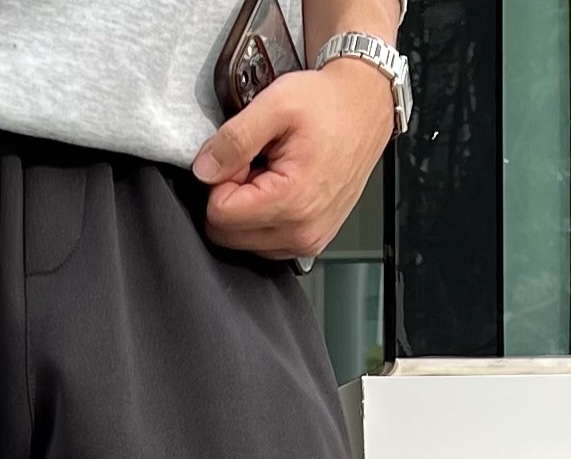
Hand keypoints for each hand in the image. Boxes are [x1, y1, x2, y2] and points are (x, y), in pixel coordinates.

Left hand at [191, 58, 394, 258]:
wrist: (366, 107)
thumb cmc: (330, 104)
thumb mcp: (276, 104)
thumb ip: (234, 139)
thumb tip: (204, 169)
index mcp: (292, 201)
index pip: (219, 215)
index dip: (221, 180)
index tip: (243, 158)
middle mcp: (302, 232)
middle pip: (227, 234)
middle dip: (232, 197)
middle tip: (256, 163)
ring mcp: (307, 242)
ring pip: (242, 241)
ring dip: (247, 207)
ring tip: (272, 172)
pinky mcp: (310, 242)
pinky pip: (263, 242)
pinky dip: (263, 216)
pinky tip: (281, 186)